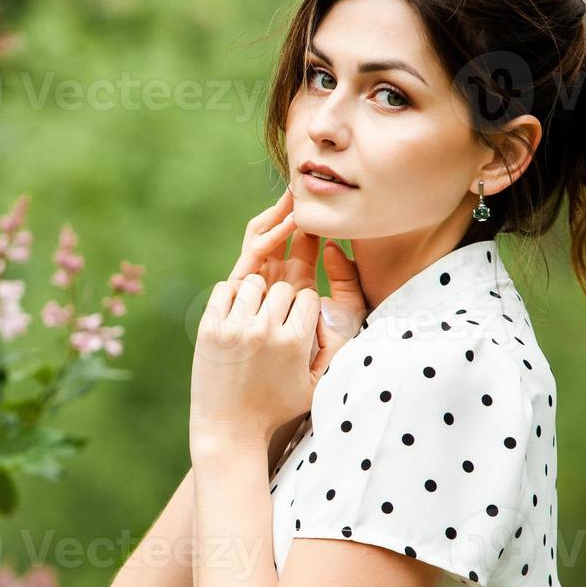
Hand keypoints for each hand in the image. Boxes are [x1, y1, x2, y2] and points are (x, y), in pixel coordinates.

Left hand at [190, 275, 322, 455]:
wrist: (230, 427)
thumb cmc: (275, 409)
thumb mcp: (316, 387)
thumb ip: (332, 350)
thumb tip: (330, 313)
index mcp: (294, 343)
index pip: (308, 297)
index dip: (305, 307)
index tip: (296, 320)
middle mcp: (265, 332)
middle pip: (282, 288)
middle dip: (282, 301)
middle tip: (275, 318)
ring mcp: (234, 329)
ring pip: (253, 283)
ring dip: (257, 294)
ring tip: (255, 313)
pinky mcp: (209, 329)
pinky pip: (224, 290)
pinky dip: (231, 295)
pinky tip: (236, 311)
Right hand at [227, 188, 367, 365]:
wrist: (275, 402)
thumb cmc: (312, 368)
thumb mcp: (342, 320)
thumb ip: (348, 286)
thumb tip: (332, 250)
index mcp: (291, 289)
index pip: (296, 245)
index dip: (308, 219)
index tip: (322, 195)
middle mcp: (269, 287)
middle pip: (273, 237)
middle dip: (286, 210)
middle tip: (302, 184)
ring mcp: (251, 291)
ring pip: (258, 242)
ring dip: (276, 218)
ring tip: (294, 197)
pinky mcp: (237, 297)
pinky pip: (250, 260)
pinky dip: (266, 239)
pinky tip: (285, 225)